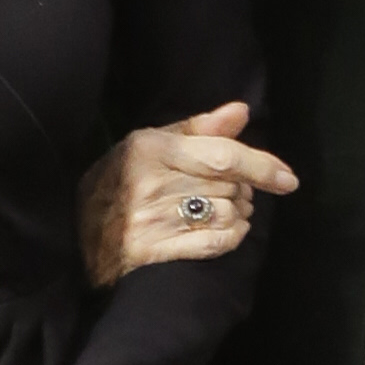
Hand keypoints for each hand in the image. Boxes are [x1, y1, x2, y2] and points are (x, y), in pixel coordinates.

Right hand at [80, 102, 297, 287]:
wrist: (76, 239)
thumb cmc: (117, 186)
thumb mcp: (147, 147)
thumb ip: (196, 129)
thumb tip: (241, 112)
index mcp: (149, 148)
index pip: (222, 154)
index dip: (262, 166)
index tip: (288, 179)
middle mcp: (151, 181)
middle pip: (229, 185)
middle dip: (243, 190)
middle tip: (232, 194)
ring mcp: (153, 219)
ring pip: (227, 213)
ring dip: (238, 215)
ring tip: (222, 213)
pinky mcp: (156, 252)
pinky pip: (216, 242)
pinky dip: (232, 237)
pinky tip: (228, 232)